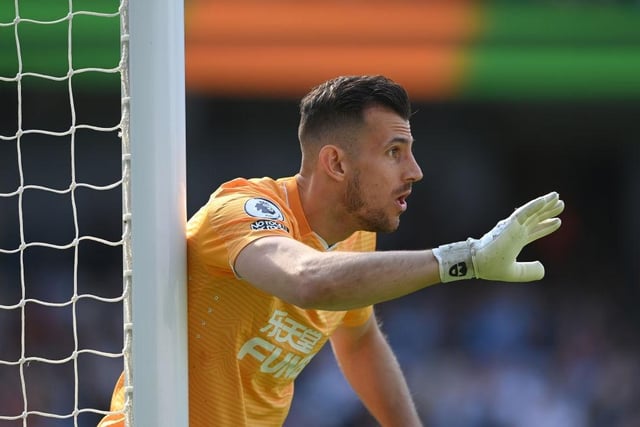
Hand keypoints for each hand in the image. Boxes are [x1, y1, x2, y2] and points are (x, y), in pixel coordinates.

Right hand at [433, 192, 564, 282]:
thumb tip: (543, 268)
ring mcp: (513, 226)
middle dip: (548, 211)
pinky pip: (524, 212)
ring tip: (556, 196)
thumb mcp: (515, 272)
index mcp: (517, 240)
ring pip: (532, 211)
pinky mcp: (511, 224)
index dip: (546, 226)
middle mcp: (516, 231)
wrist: (479, 262)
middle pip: (535, 218)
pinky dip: (534, 205)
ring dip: (544, 204)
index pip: (534, 231)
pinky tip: (544, 200)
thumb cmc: (491, 266)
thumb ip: (529, 271)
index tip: (558, 221)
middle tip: (560, 203)